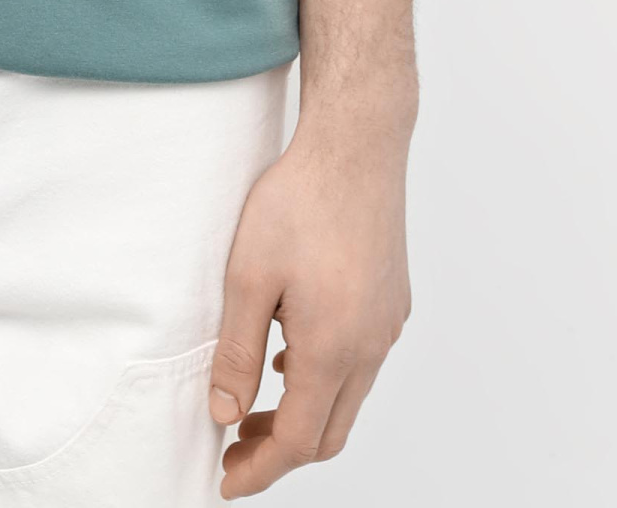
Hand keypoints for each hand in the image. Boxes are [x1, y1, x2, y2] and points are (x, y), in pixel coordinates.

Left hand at [210, 93, 414, 493]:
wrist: (357, 143)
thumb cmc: (299, 201)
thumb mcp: (247, 277)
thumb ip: (235, 353)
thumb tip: (223, 415)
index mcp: (333, 350)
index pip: (297, 441)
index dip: (259, 469)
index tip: (226, 481)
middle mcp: (370, 346)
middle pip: (329, 431)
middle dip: (281, 450)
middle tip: (234, 444)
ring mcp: (387, 324)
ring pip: (349, 397)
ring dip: (305, 413)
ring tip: (257, 400)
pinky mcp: (393, 300)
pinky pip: (363, 361)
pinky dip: (328, 377)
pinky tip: (294, 350)